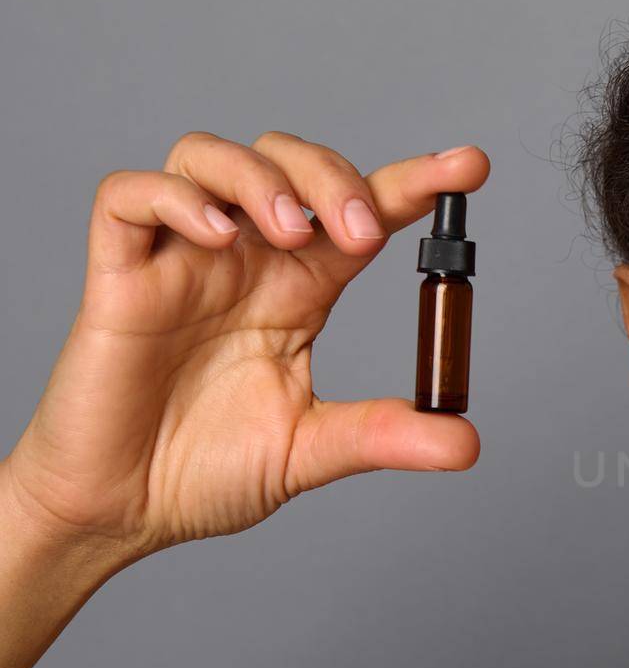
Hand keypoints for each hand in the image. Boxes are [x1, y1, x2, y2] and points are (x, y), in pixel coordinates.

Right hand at [2, 132, 486, 562]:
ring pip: (209, 156)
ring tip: (291, 229)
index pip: (361, 212)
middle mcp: (244, 261)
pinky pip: (129, 198)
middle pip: (289, 161)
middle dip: (334, 176)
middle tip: (360, 231)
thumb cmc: (205, 472)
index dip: (414, 181)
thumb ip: (385, 435)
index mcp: (299, 290)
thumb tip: (466, 441)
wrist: (125, 512)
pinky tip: (217, 234)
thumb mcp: (313, 450)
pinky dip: (175, 198)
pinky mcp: (119, 277)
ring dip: (259, 174)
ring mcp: (179, 262)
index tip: (470, 167)